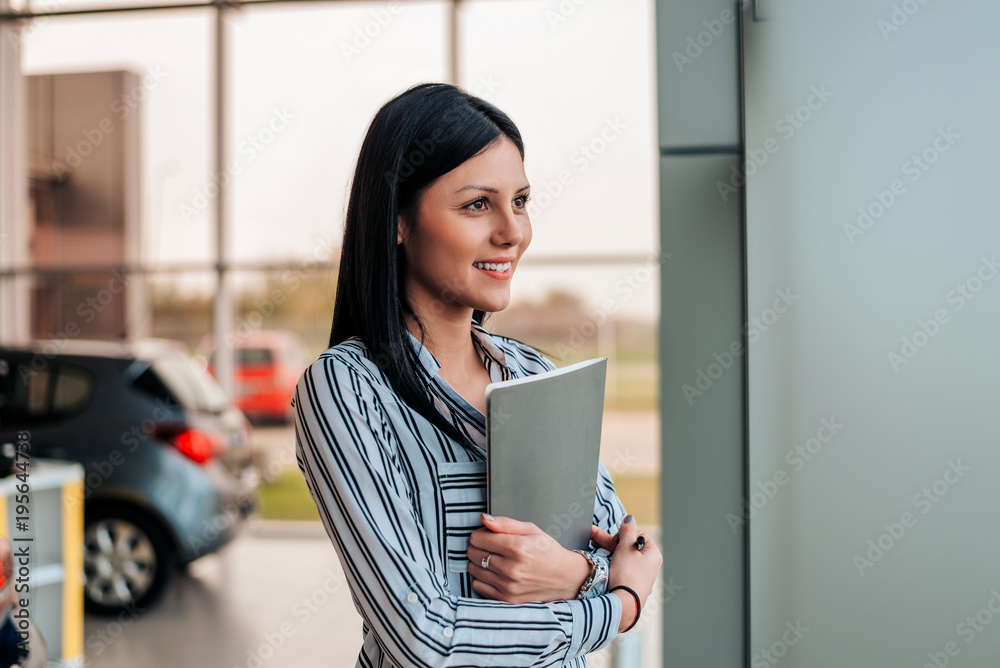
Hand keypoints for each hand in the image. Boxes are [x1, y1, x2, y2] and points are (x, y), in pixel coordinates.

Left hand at [467, 513, 591, 603]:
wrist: (565, 577)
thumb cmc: (548, 551)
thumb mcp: (531, 530)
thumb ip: (505, 523)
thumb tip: (483, 518)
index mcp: (517, 547)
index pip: (478, 538)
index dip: (480, 534)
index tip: (487, 535)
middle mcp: (511, 568)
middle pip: (474, 553)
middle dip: (478, 547)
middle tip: (490, 546)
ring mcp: (508, 586)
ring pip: (474, 570)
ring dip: (478, 562)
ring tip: (493, 559)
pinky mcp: (507, 598)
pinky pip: (478, 586)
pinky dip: (481, 578)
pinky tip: (493, 573)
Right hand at [593, 515, 661, 632]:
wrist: (623, 604)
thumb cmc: (626, 575)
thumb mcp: (625, 548)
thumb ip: (627, 531)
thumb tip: (630, 518)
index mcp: (654, 555)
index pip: (639, 535)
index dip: (625, 535)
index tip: (615, 542)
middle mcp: (650, 566)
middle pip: (630, 547)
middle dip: (614, 544)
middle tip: (597, 540)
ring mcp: (642, 577)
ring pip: (625, 559)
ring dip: (612, 555)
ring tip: (601, 557)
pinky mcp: (632, 586)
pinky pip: (623, 571)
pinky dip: (614, 567)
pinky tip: (607, 570)